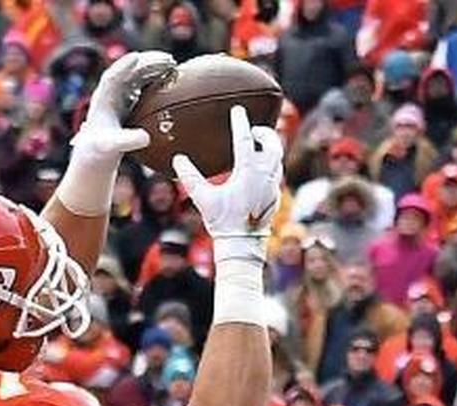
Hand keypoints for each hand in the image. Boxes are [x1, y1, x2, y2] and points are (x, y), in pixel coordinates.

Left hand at [71, 50, 176, 156]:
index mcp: (103, 99)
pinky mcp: (130, 98)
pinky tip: (170, 75)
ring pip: (138, 73)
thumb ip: (127, 141)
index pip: (111, 77)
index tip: (136, 57)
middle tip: (167, 59)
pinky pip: (144, 82)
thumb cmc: (100, 148)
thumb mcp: (112, 146)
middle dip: (147, 62)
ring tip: (172, 63)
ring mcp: (121, 93)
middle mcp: (111, 92)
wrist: (97, 151)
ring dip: (153, 66)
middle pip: (129, 70)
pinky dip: (156, 77)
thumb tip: (145, 138)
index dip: (123, 66)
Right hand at [173, 106, 282, 262]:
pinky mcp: (275, 197)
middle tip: (255, 129)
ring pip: (278, 159)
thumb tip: (178, 159)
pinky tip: (261, 169)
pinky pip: (277, 173)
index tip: (238, 110)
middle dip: (265, 133)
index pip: (245, 140)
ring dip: (270, 148)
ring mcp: (273, 186)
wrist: (242, 244)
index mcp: (248, 172)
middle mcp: (265, 176)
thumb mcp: (203, 198)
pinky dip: (271, 165)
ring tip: (259, 145)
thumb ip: (190, 177)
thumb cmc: (222, 221)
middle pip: (273, 145)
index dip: (240, 122)